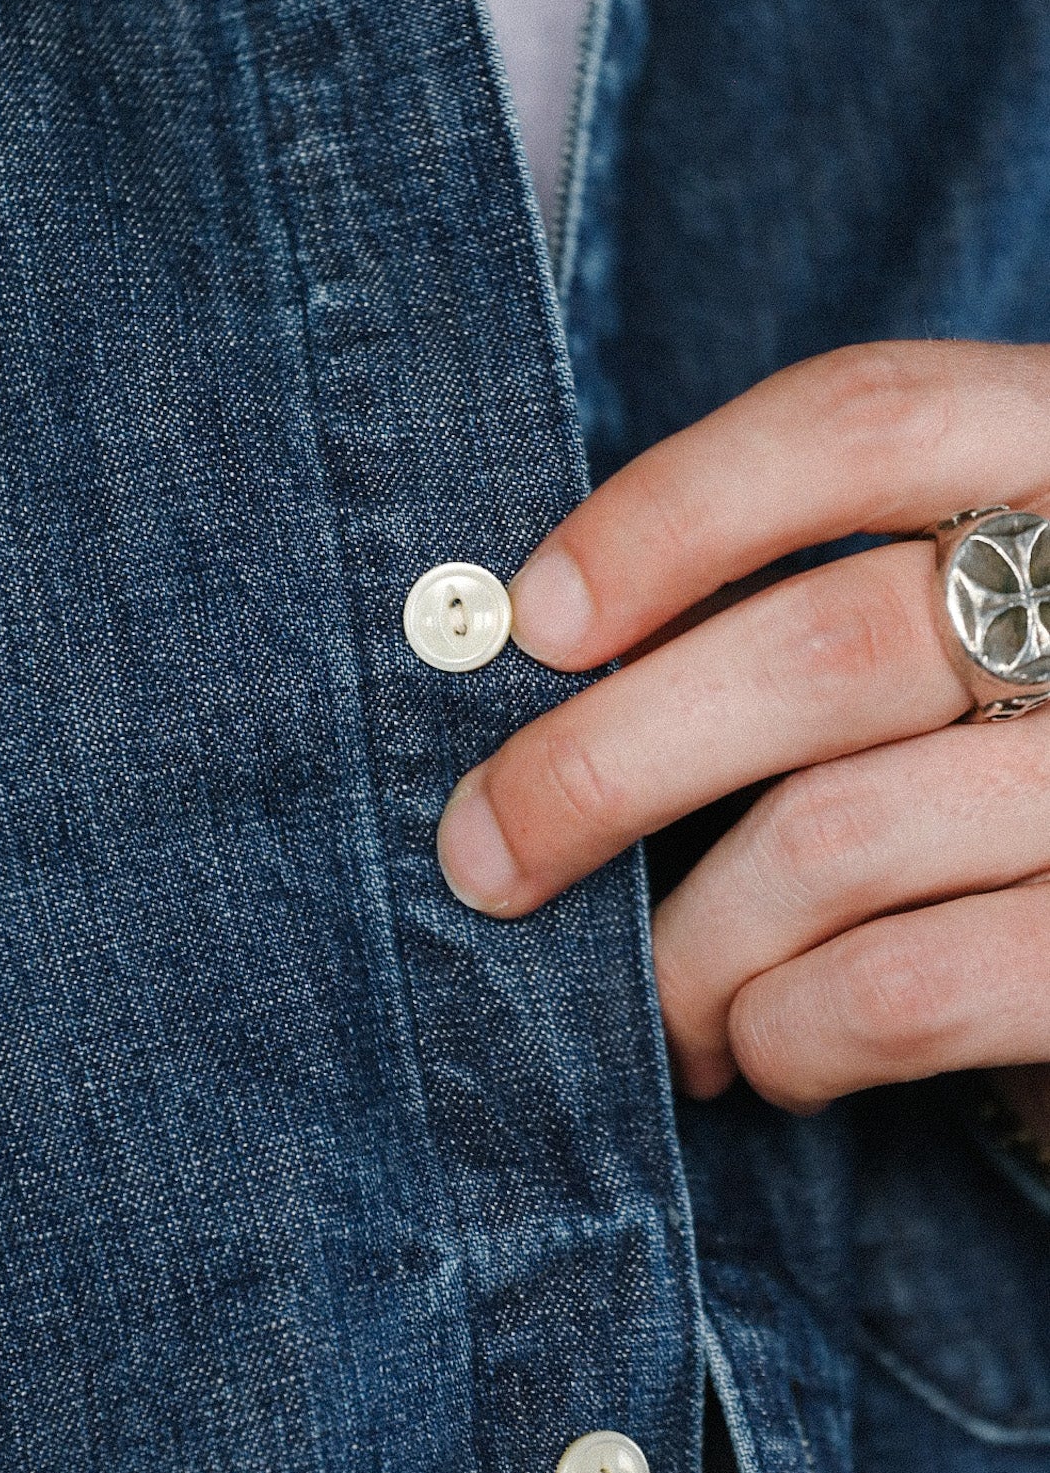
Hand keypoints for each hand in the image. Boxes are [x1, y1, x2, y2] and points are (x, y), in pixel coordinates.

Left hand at [436, 342, 1049, 1113]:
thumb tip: (536, 638)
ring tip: (662, 1001)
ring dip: (688, 948)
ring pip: (835, 837)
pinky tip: (767, 1050)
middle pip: (822, 647)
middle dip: (602, 767)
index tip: (536, 619)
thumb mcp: (937, 640)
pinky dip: (785, 1034)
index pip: (866, 422)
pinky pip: (899, 993)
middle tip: (485, 855)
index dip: (674, 510)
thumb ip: (793, 602)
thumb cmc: (986, 778)